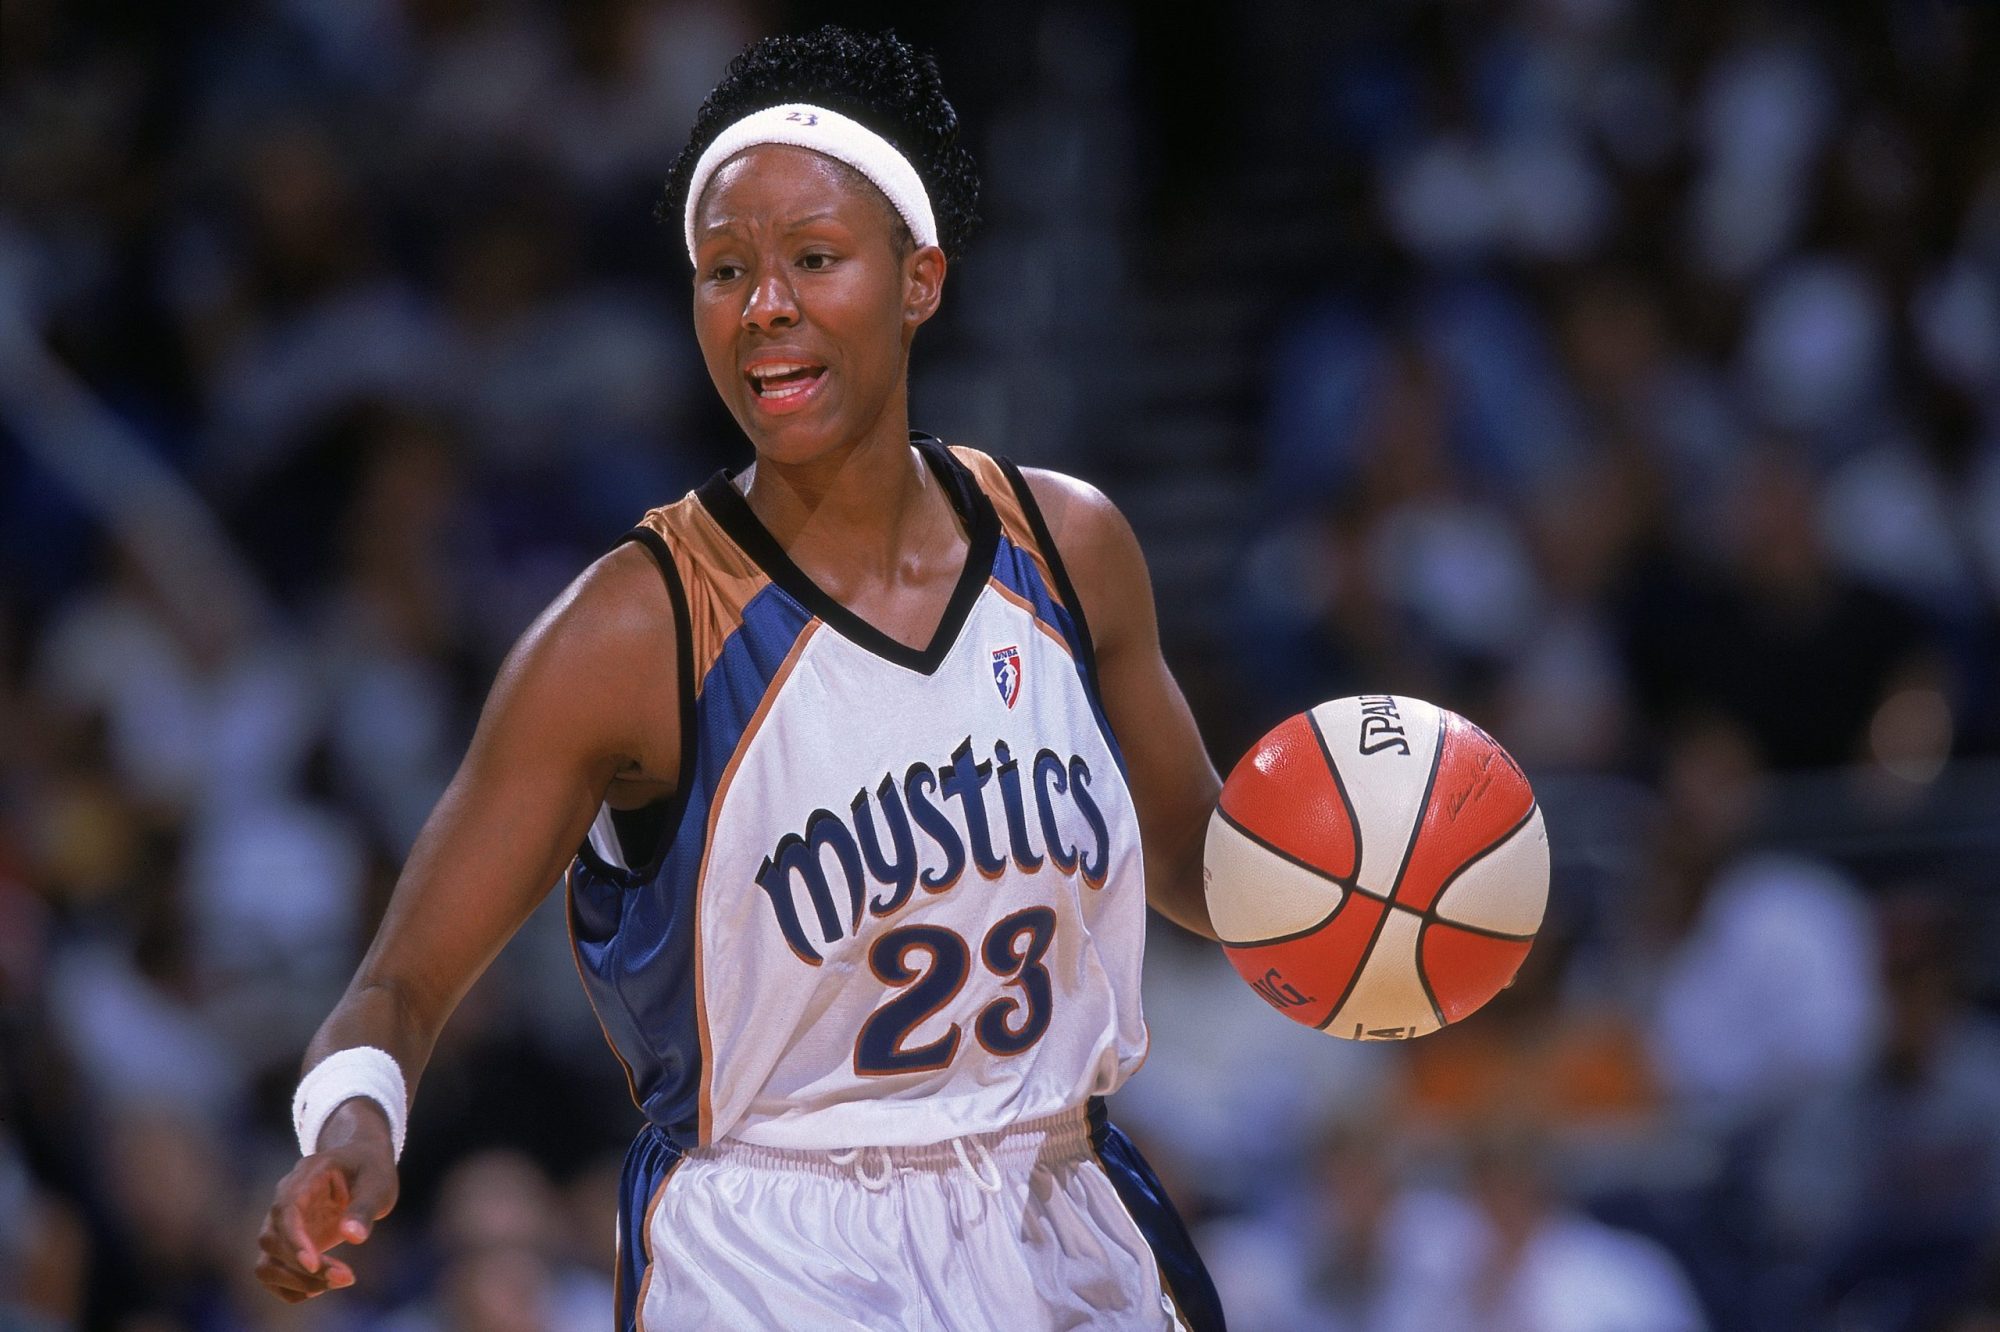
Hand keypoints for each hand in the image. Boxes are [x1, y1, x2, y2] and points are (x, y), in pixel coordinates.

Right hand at [254, 1107, 398, 1302]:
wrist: (361, 1164)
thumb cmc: (370, 1171)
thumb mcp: (378, 1183)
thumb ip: (364, 1208)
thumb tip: (353, 1237)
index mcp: (307, 1175)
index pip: (286, 1210)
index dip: (294, 1239)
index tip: (313, 1264)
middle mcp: (284, 1199)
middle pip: (272, 1240)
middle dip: (304, 1267)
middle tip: (348, 1277)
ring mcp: (281, 1223)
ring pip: (267, 1262)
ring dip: (297, 1281)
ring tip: (340, 1281)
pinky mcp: (285, 1244)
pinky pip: (271, 1272)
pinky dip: (291, 1288)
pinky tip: (321, 1287)